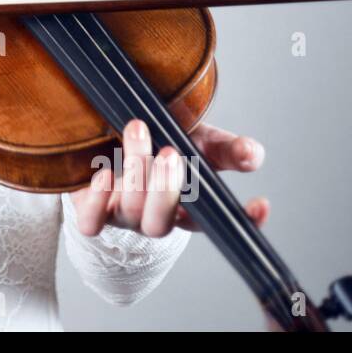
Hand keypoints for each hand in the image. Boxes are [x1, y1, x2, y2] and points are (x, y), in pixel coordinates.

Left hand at [69, 117, 267, 237]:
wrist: (110, 135)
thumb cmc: (162, 139)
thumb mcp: (198, 140)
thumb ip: (228, 148)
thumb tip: (253, 154)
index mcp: (188, 206)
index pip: (220, 222)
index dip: (243, 220)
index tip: (260, 203)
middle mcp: (155, 216)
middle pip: (162, 222)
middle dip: (166, 189)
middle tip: (170, 152)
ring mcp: (122, 215)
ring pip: (131, 212)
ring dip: (135, 173)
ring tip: (137, 129)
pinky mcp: (92, 209)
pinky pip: (91, 223)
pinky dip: (98, 200)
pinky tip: (104, 172)